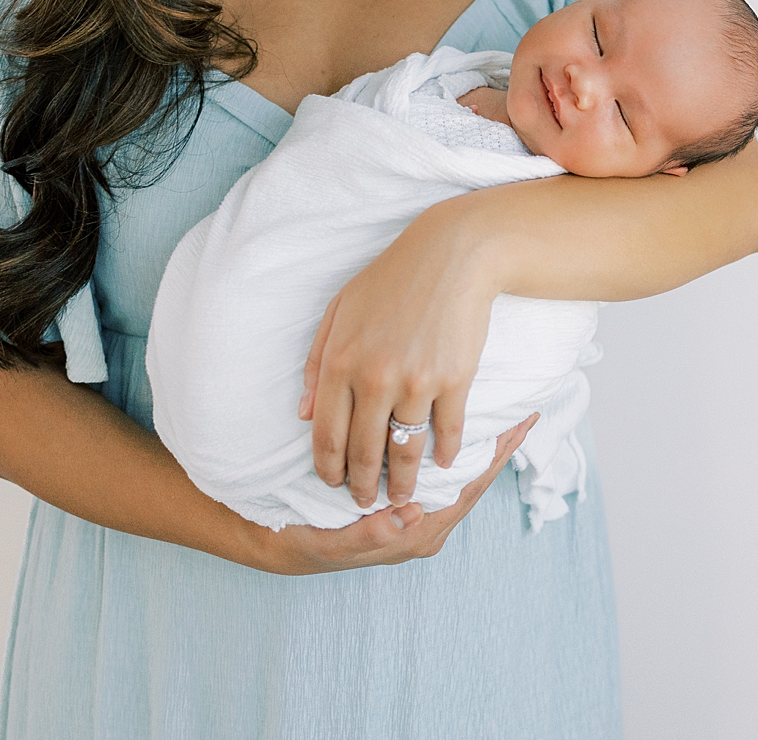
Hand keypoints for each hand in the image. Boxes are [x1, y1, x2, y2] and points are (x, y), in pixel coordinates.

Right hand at [259, 414, 534, 573]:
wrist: (280, 542)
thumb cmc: (307, 542)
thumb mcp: (332, 543)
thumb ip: (368, 535)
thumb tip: (409, 516)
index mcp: (416, 534)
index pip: (469, 489)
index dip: (496, 457)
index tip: (522, 424)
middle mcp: (424, 524)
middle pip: (473, 478)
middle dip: (498, 446)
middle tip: (524, 408)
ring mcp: (417, 511)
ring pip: (458, 471)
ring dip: (481, 443)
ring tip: (504, 409)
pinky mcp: (404, 498)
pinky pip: (437, 467)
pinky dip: (453, 443)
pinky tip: (460, 420)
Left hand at [297, 196, 498, 508]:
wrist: (453, 254)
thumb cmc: (391, 279)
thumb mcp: (340, 311)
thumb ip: (316, 363)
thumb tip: (303, 413)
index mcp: (340, 362)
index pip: (327, 435)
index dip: (329, 469)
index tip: (334, 485)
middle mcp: (374, 379)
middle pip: (364, 453)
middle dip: (363, 486)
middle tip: (366, 503)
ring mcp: (417, 383)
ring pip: (405, 451)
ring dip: (404, 481)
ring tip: (404, 496)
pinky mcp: (454, 381)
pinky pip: (447, 432)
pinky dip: (445, 453)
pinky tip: (442, 463)